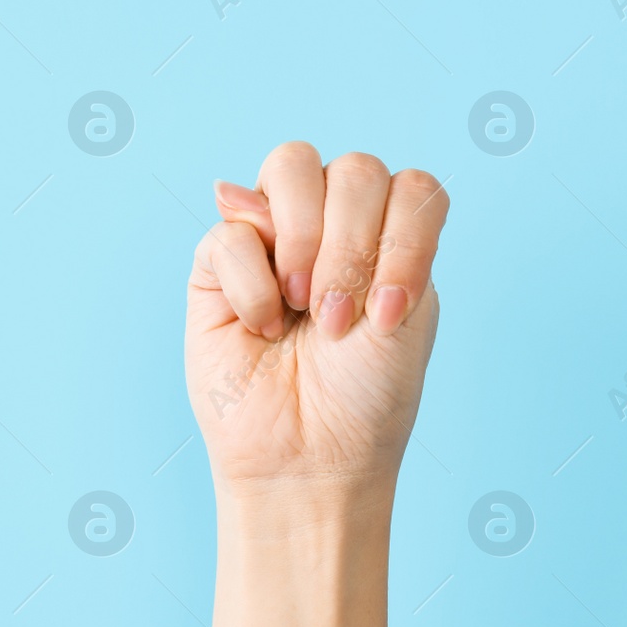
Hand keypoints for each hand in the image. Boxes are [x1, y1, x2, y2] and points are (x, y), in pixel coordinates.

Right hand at [184, 142, 449, 518]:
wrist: (312, 460)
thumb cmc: (365, 398)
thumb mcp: (407, 312)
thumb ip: (386, 233)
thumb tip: (328, 183)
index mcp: (392, 238)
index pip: (408, 186)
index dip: (404, 238)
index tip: (392, 312)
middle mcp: (336, 226)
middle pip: (353, 169)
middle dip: (354, 244)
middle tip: (338, 318)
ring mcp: (276, 237)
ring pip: (291, 167)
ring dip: (307, 240)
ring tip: (303, 307)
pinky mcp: (218, 264)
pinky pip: (234, 229)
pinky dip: (254, 283)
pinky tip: (263, 327)